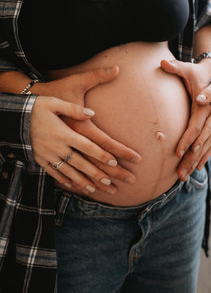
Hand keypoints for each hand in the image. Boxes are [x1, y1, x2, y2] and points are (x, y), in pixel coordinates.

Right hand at [31, 67, 140, 193]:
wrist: (13, 117)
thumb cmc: (36, 107)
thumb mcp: (54, 102)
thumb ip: (74, 109)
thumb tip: (92, 113)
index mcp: (64, 132)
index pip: (87, 146)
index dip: (101, 154)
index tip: (115, 162)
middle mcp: (58, 147)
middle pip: (82, 163)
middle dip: (99, 174)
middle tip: (114, 184)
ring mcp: (48, 156)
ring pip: (70, 172)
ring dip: (85, 182)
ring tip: (98, 190)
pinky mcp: (41, 160)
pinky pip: (55, 173)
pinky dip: (66, 181)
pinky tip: (76, 187)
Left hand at [160, 59, 210, 179]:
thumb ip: (208, 90)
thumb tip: (199, 99)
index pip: (205, 128)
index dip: (193, 140)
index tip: (182, 152)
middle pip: (206, 143)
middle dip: (192, 159)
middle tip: (180, 173)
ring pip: (209, 148)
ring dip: (197, 162)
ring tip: (185, 176)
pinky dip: (205, 157)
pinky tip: (196, 167)